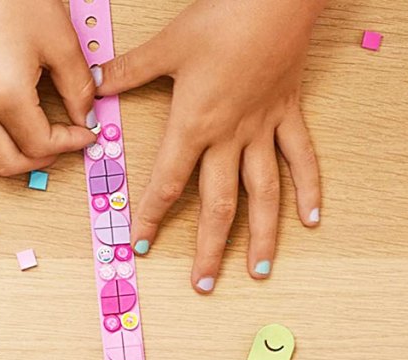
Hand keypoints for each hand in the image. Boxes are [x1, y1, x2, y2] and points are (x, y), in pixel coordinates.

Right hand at [0, 0, 97, 175]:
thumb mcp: (59, 40)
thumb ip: (77, 87)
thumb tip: (83, 115)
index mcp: (3, 94)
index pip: (39, 145)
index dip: (68, 144)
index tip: (81, 134)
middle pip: (6, 164)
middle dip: (39, 160)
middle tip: (58, 143)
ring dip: (5, 158)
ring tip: (28, 140)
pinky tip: (3, 123)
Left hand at [97, 0, 324, 292]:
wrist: (275, 0)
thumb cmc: (222, 19)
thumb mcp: (167, 45)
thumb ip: (129, 71)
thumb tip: (95, 86)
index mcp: (195, 125)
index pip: (168, 183)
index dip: (152, 217)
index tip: (142, 245)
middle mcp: (230, 138)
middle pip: (219, 205)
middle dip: (209, 248)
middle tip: (204, 284)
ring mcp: (264, 130)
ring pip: (263, 194)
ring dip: (262, 235)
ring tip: (260, 270)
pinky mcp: (289, 115)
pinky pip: (301, 159)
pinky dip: (309, 189)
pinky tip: (312, 220)